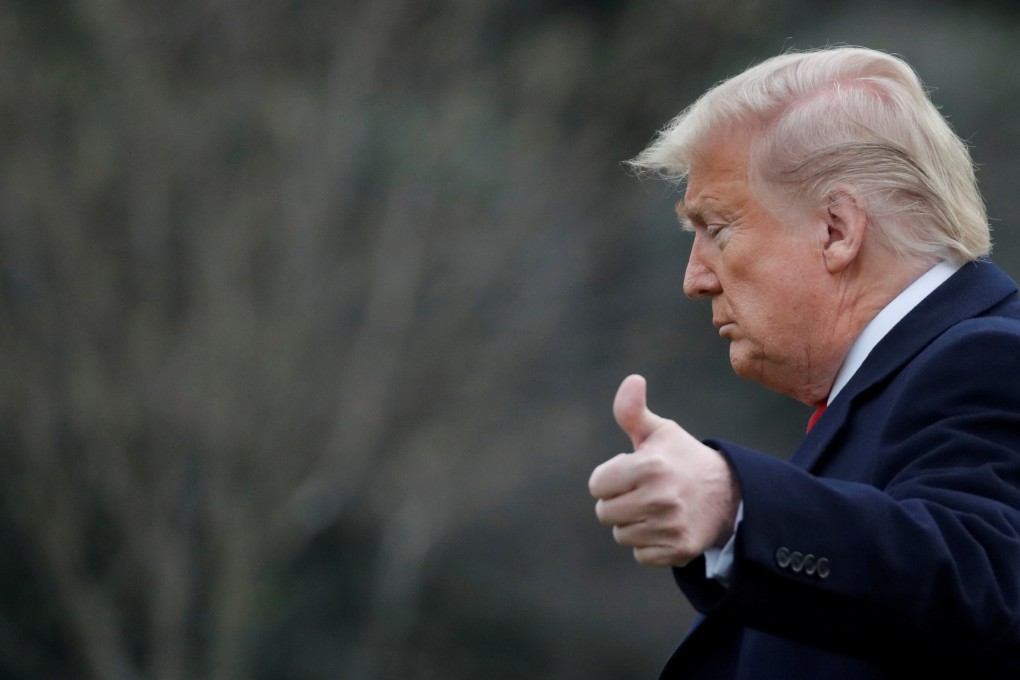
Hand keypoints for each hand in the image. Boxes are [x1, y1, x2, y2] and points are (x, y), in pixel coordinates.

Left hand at [588, 374, 740, 566]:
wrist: (729, 494)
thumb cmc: (683, 458)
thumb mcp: (660, 432)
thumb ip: (633, 411)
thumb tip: (633, 380)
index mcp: (650, 465)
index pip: (597, 485)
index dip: (609, 479)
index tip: (630, 474)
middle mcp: (660, 497)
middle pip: (605, 513)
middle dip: (618, 502)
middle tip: (643, 492)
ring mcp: (670, 525)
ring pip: (621, 535)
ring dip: (633, 523)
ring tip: (657, 508)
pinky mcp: (679, 549)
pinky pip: (641, 554)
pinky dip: (650, 544)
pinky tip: (666, 527)